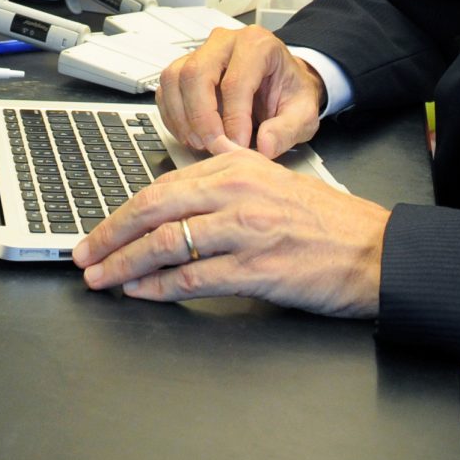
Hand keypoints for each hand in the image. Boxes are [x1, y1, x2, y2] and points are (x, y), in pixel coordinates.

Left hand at [73, 141, 389, 317]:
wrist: (375, 251)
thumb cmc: (325, 223)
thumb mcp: (270, 184)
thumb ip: (221, 190)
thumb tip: (167, 213)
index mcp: (236, 165)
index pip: (161, 186)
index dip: (122, 212)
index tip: (99, 230)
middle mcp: (237, 191)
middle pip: (153, 210)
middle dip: (109, 236)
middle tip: (83, 256)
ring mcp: (245, 229)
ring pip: (166, 243)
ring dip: (124, 265)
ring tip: (102, 280)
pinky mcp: (256, 267)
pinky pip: (193, 278)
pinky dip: (158, 288)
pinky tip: (140, 294)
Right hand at [155, 25, 325, 157]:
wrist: (281, 82)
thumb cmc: (289, 92)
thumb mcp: (304, 113)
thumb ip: (288, 129)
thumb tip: (264, 145)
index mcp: (258, 45)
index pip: (235, 81)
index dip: (233, 119)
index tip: (237, 146)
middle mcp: (225, 42)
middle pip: (196, 73)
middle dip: (201, 117)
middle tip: (213, 145)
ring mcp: (201, 51)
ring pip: (175, 77)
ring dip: (182, 117)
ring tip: (200, 142)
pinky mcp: (185, 67)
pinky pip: (167, 88)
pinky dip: (172, 116)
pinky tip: (190, 134)